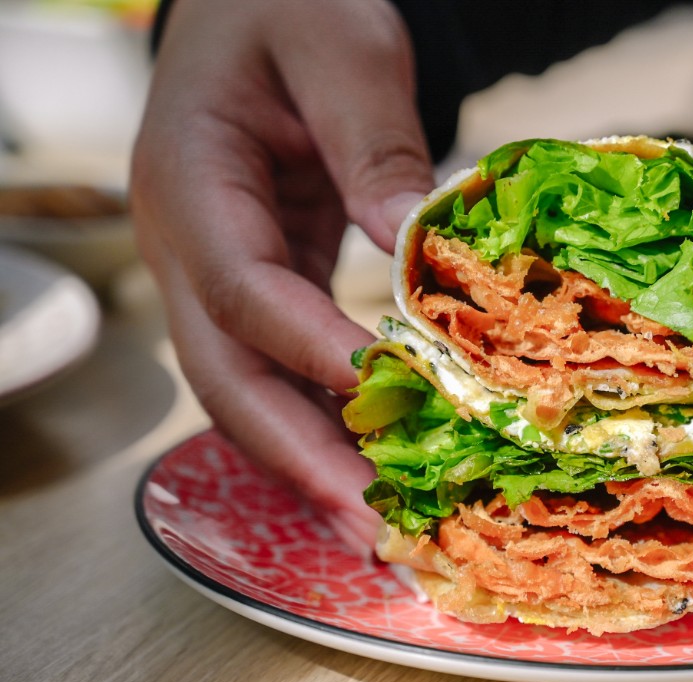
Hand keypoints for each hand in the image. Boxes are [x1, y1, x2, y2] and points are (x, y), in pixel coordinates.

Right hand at [131, 0, 433, 547]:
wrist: (266, 2)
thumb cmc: (295, 6)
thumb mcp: (342, 49)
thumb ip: (374, 144)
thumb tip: (414, 249)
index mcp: (191, 180)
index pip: (244, 288)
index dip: (311, 352)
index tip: (388, 398)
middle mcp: (188, 242)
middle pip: (226, 373)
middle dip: (297, 454)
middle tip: (368, 525)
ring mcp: (216, 269)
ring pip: (248, 387)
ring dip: (311, 459)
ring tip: (377, 527)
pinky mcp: (261, 282)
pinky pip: (281, 366)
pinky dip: (323, 419)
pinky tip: (372, 462)